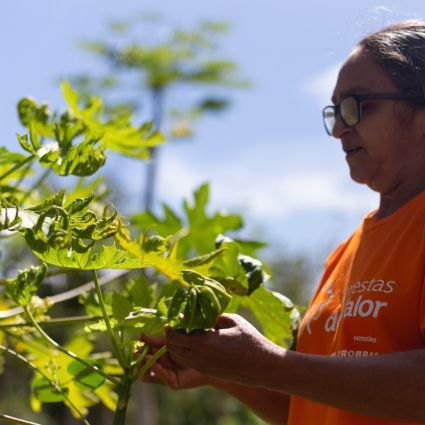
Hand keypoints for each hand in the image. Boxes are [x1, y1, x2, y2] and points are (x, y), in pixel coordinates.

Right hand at [140, 333, 210, 389]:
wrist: (212, 357)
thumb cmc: (197, 344)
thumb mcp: (179, 338)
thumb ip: (167, 334)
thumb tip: (156, 326)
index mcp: (163, 351)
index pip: (149, 348)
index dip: (144, 343)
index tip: (141, 336)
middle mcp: (163, 364)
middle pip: (145, 360)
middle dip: (140, 353)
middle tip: (137, 347)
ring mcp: (166, 374)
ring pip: (148, 371)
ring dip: (143, 363)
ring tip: (143, 353)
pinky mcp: (172, 382)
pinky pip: (160, 376)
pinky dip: (155, 368)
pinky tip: (151, 359)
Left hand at [165, 313, 281, 385]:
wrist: (263, 366)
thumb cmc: (250, 340)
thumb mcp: (232, 321)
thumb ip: (212, 316)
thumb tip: (198, 313)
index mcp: (205, 342)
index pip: (175, 336)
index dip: (171, 327)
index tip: (175, 318)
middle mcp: (200, 357)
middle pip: (172, 348)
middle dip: (171, 336)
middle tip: (176, 325)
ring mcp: (203, 367)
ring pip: (178, 357)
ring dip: (176, 345)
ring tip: (184, 333)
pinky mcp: (207, 372)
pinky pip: (188, 362)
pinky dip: (185, 352)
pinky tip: (193, 342)